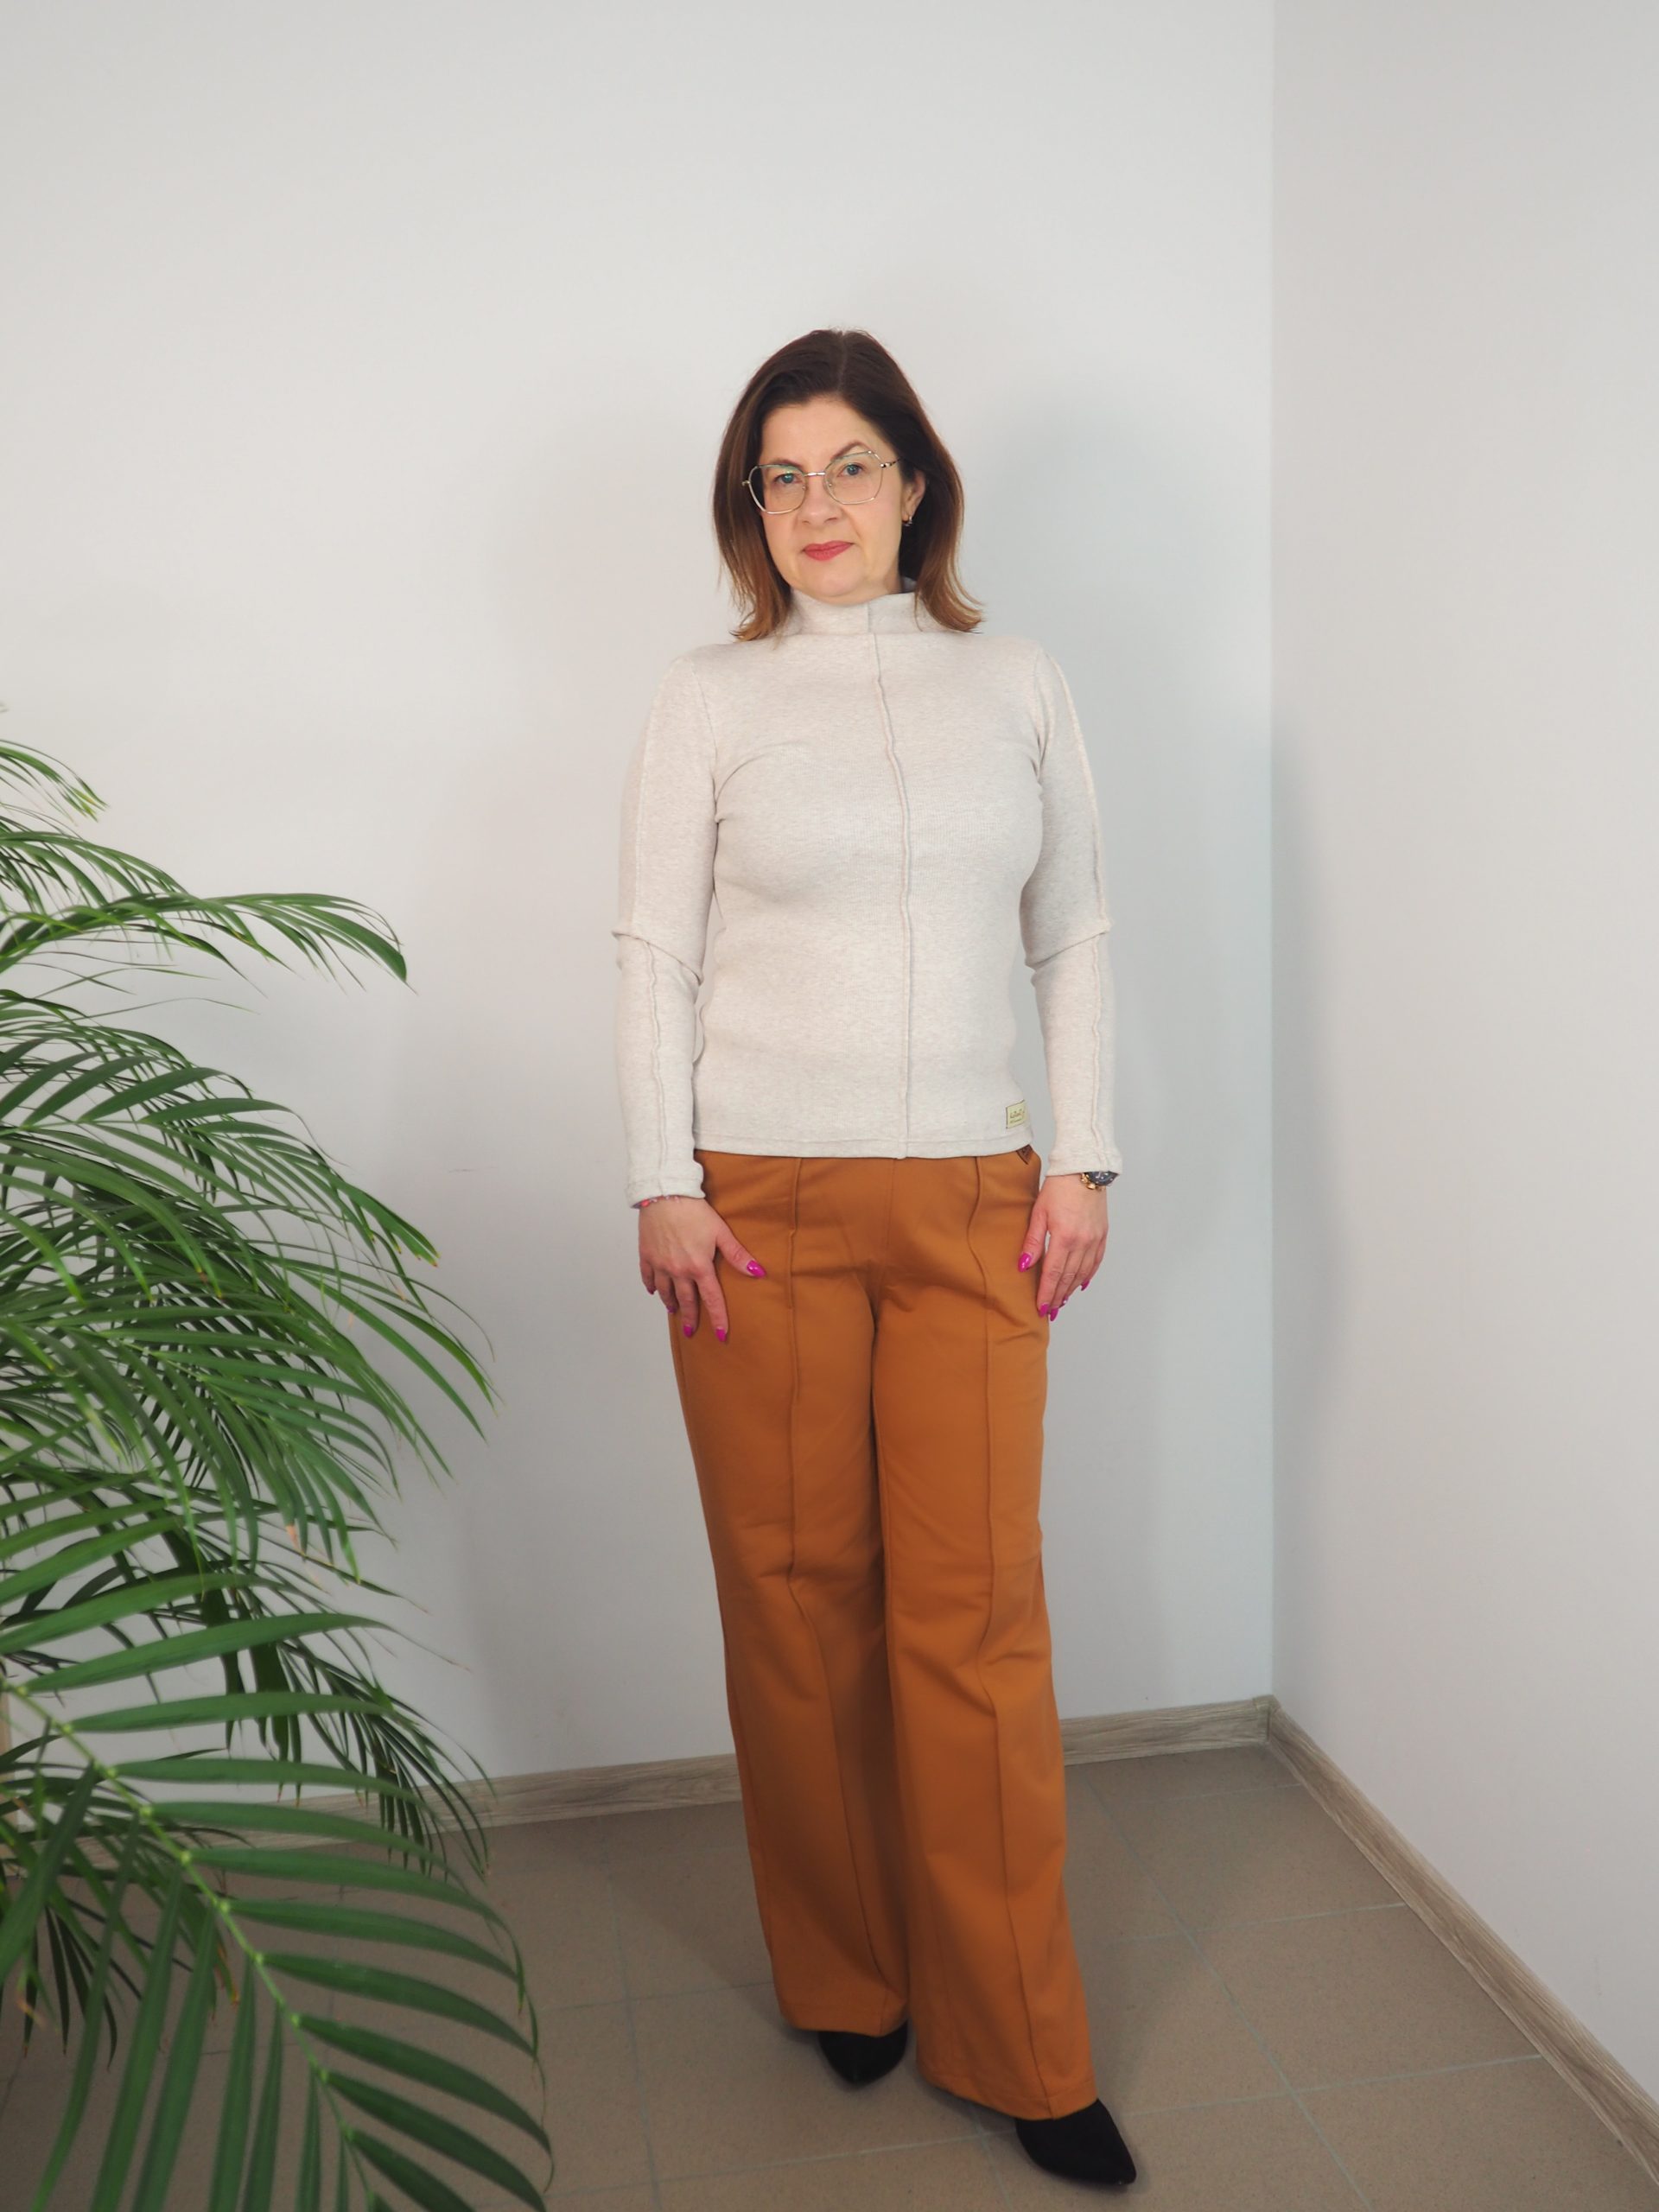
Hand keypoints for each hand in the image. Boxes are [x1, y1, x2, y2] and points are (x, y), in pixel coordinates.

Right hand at [637, 1196, 766, 1340]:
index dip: (718, 1318)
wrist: (664, 1194)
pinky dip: (651, 1286)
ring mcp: (660, 1264)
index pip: (711, 1299)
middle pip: (686, 1300)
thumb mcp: (720, 1232)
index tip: (721, 1334)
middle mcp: (678, 1270)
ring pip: (665, 1292)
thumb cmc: (693, 1211)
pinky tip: (654, 1290)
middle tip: (691, 1330)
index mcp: (698, 1267)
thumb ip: (738, 1255)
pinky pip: (647, 1277)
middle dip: (690, 1317)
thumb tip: (758, 1272)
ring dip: (671, 1303)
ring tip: (674, 1310)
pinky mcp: (646, 1255)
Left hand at [1021, 1175, 1107, 1319]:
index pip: (1054, 1273)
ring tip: (1061, 1302)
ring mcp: (1095, 1239)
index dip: (1046, 1293)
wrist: (1084, 1169)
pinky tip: (1080, 1284)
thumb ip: (1032, 1241)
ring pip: (1083, 1273)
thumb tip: (1024, 1266)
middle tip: (1048, 1311)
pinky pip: (1096, 1261)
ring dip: (1071, 1289)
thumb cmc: (1059, 1187)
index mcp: (1065, 1237)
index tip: (1040, 1308)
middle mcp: (1083, 1241)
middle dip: (1057, 1296)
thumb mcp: (1038, 1212)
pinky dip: (1088, 1275)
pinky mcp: (1102, 1234)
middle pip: (1068, 1277)